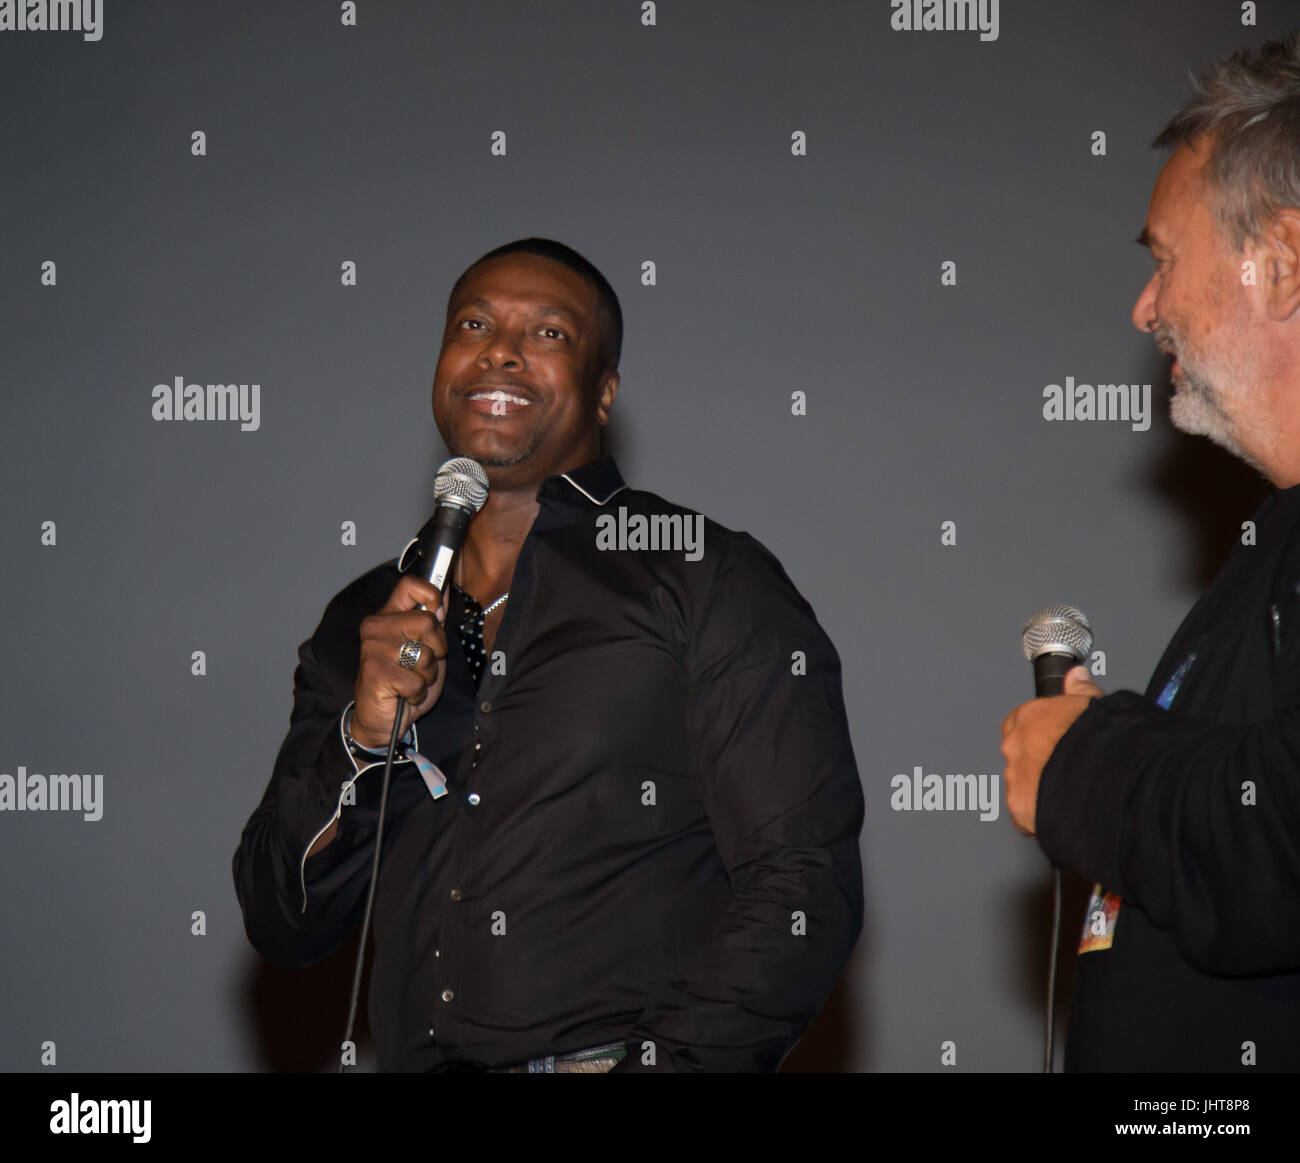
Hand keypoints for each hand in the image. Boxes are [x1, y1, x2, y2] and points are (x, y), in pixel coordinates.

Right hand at [351, 576, 450, 749]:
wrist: (382, 719)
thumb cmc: (404, 682)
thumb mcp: (425, 646)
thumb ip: (433, 619)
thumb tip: (446, 587)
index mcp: (387, 616)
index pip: (411, 585)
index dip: (432, 597)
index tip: (437, 616)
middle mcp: (376, 627)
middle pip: (428, 621)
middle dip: (437, 648)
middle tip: (422, 663)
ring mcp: (373, 649)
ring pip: (425, 653)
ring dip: (427, 674)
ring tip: (411, 679)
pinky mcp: (375, 672)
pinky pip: (417, 680)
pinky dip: (418, 692)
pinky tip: (404, 694)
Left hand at [1000, 666, 1104, 834]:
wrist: (1101, 778)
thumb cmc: (1099, 740)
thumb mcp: (1094, 704)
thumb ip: (1081, 690)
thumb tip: (1077, 676)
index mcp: (1030, 717)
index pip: (1022, 723)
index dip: (1041, 734)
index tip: (1055, 742)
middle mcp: (1016, 746)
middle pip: (1021, 756)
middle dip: (1039, 763)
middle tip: (1066, 771)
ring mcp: (1015, 777)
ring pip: (1022, 786)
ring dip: (1040, 790)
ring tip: (1069, 794)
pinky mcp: (1019, 808)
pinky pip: (1024, 815)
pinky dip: (1039, 816)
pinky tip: (1062, 812)